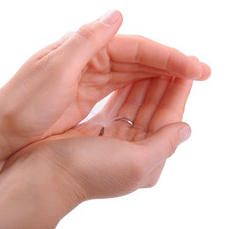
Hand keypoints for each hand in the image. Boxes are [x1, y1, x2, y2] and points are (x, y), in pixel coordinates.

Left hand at [0, 10, 209, 151]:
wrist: (3, 129)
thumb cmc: (24, 103)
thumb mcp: (55, 69)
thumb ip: (87, 41)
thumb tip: (118, 13)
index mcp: (84, 47)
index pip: (136, 47)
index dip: (167, 56)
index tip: (195, 68)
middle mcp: (90, 58)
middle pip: (138, 58)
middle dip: (170, 66)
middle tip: (202, 74)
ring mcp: (90, 77)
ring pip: (133, 73)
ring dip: (159, 78)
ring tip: (187, 85)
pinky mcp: (88, 96)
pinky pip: (121, 89)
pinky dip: (141, 90)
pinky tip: (156, 94)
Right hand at [0, 76, 192, 227]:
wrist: (46, 176)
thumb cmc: (91, 172)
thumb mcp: (137, 163)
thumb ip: (164, 144)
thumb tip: (187, 128)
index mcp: (146, 159)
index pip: (168, 120)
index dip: (177, 94)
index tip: (188, 69)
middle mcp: (133, 149)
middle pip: (153, 110)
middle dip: (164, 85)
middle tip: (175, 59)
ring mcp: (114, 138)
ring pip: (136, 105)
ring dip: (147, 83)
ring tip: (157, 61)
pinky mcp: (97, 129)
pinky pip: (118, 105)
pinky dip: (126, 89)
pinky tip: (132, 75)